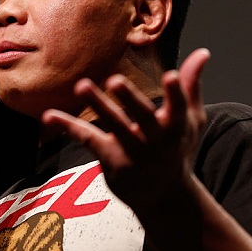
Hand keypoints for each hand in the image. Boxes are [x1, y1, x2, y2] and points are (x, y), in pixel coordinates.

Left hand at [41, 49, 210, 214]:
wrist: (164, 197)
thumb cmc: (176, 150)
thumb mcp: (190, 121)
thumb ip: (191, 87)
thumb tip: (202, 53)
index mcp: (176, 126)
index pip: (178, 106)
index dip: (176, 92)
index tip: (171, 75)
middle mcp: (155, 139)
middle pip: (142, 116)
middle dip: (130, 99)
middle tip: (115, 80)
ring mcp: (132, 151)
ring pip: (113, 125)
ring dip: (97, 105)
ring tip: (82, 85)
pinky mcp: (111, 159)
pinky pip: (87, 139)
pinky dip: (68, 127)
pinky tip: (49, 116)